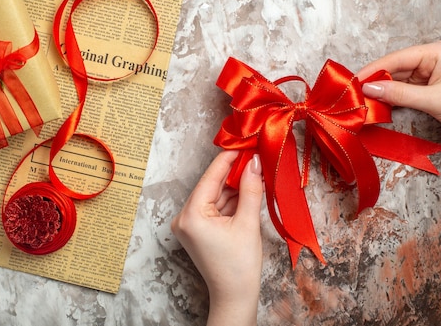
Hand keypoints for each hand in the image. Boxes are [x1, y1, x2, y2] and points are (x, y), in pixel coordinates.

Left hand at [171, 150, 263, 325]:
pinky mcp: (197, 230)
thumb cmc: (239, 266)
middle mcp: (184, 217)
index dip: (228, 159)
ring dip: (234, 186)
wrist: (234, 297)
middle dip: (234, 173)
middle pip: (212, 186)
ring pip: (215, 196)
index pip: (210, 177)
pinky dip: (230, 200)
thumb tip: (254, 162)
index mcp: (190, 215)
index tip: (243, 143)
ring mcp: (189, 224)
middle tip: (254, 156)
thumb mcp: (247, 223)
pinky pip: (214, 207)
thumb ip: (250, 188)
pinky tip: (248, 189)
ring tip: (256, 171)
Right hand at [357, 40, 440, 170]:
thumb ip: (399, 94)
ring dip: (382, 91)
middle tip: (355, 93)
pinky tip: (379, 104)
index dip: (374, 69)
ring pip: (397, 80)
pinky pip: (403, 91)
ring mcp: (429, 74)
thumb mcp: (433, 100)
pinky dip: (391, 98)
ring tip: (363, 100)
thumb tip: (369, 89)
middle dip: (376, 81)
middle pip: (395, 68)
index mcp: (436, 52)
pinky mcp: (427, 89)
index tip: (355, 81)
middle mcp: (431, 60)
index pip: (397, 58)